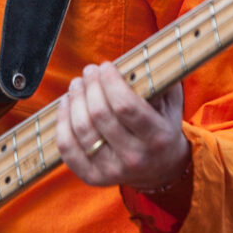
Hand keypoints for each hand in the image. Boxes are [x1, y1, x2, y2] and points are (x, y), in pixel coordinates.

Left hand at [56, 61, 189, 189]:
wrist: (162, 169)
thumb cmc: (162, 125)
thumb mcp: (170, 102)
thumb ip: (159, 80)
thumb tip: (138, 55)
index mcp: (157, 137)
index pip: (125, 106)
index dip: (110, 81)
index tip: (106, 66)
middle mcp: (135, 158)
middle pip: (99, 115)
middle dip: (90, 85)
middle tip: (89, 71)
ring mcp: (112, 171)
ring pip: (81, 129)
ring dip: (74, 99)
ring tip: (76, 84)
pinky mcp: (93, 177)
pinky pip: (67, 148)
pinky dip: (62, 122)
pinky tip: (66, 104)